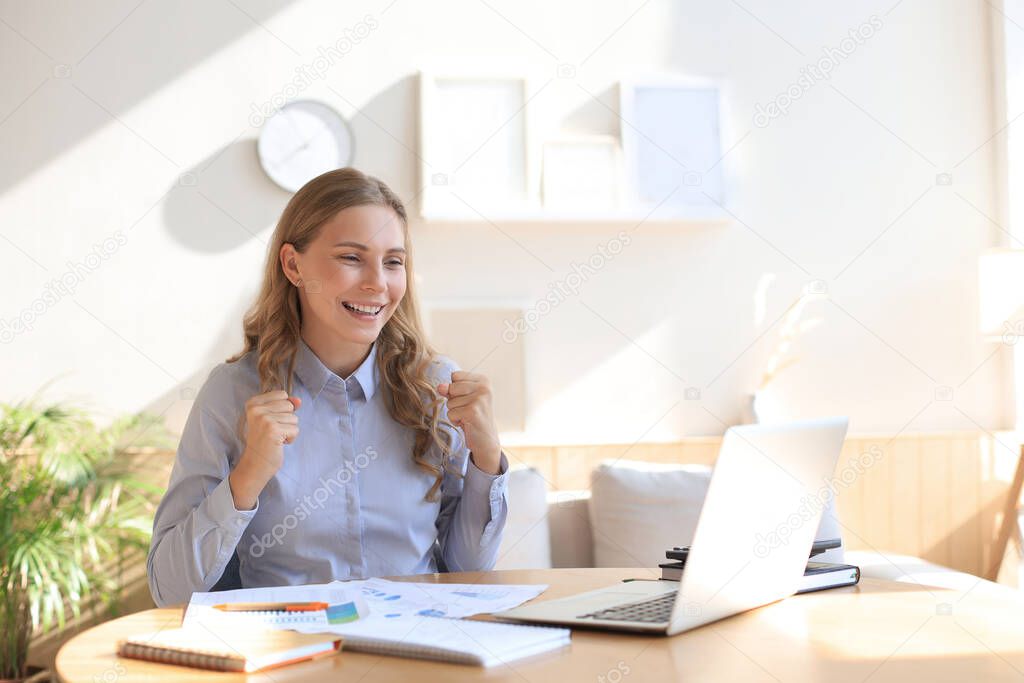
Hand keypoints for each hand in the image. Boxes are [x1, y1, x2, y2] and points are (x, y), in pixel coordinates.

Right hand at [229, 390, 300, 509]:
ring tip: (275, 437)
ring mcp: (264, 419)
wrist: (255, 464)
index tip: (270, 422)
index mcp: (253, 403)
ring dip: (288, 430)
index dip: (282, 409)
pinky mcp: (273, 430)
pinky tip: (278, 443)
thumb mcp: (272, 418)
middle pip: (289, 405)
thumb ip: (286, 405)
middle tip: (273, 431)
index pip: (282, 394)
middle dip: (286, 420)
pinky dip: (290, 438)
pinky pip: (295, 429)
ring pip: (294, 418)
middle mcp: (257, 409)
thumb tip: (299, 400)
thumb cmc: (264, 441)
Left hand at [437, 371, 501, 474]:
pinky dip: (455, 420)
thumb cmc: (473, 416)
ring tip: (468, 417)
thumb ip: (451, 389)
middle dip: (454, 401)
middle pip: (451, 387)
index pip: (455, 375)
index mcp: (483, 380)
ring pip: (450, 402)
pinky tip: (467, 423)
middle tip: (468, 410)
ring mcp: (479, 399)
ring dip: (455, 412)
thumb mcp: (462, 398)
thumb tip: (440, 386)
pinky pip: (450, 413)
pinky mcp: (473, 411)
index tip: (468, 399)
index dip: (456, 390)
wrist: (486, 439)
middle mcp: (484, 387)